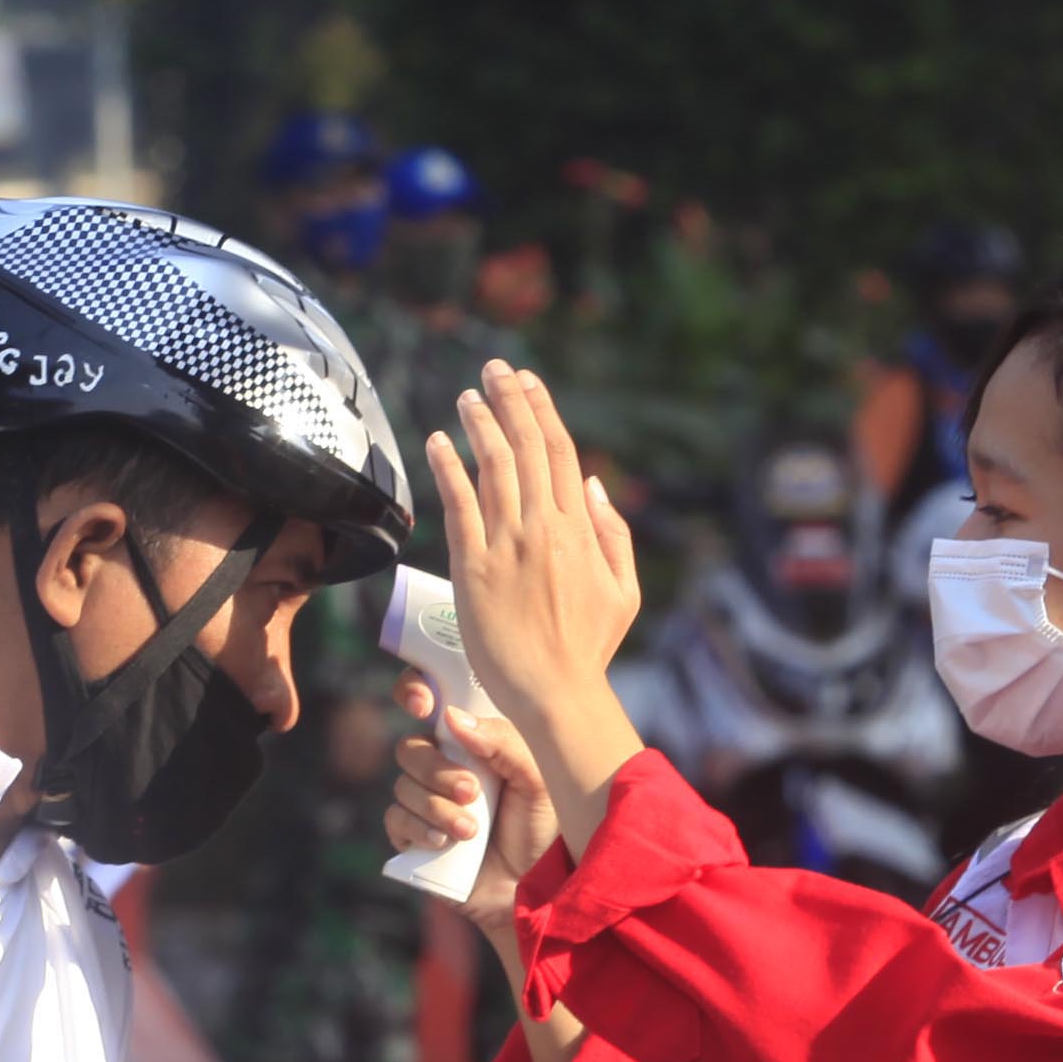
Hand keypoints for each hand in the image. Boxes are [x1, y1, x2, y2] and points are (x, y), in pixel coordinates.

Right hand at [389, 673, 558, 951]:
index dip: (415, 689)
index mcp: (473, 742)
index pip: (430, 699)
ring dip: (437, 807)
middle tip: (471, 792)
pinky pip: (395, 820)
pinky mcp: (414, 837)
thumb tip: (452, 718)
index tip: (423, 703)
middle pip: (411, 747)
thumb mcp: (538, 779)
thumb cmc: (544, 829)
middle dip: (437, 769)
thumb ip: (504, 742)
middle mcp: (445, 767)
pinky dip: (419, 829)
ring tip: (472, 830)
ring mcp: (426, 802)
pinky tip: (445, 841)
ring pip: (403, 786)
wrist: (536, 890)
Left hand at [431, 360, 646, 829]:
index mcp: (581, 530)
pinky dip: (449, 469)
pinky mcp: (473, 569)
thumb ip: (613, 533)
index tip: (527, 382)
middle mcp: (544, 528)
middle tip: (494, 370)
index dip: (542, 411)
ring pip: (493, 468)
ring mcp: (508, 546)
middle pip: (527, 448)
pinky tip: (439, 442)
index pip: (561, 454)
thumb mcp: (623, 590)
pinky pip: (459, 507)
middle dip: (509, 401)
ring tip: (466, 396)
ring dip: (479, 425)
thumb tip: (594, 484)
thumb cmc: (589, 648)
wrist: (555, 692)